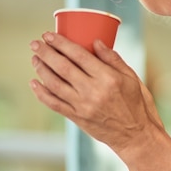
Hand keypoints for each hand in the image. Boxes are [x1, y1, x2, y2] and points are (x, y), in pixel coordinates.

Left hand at [29, 32, 162, 157]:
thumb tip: (95, 41)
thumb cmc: (136, 104)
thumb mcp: (131, 77)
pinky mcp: (77, 118)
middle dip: (46, 53)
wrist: (136, 136)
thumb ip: (113, 59)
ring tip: (35, 59)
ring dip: (41, 69)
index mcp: (108, 78)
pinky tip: (34, 82)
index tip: (50, 35)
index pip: (79, 55)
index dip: (61, 43)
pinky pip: (54, 103)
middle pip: (62, 67)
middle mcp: (93, 91)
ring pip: (55, 84)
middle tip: (35, 43)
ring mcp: (83, 106)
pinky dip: (41, 93)